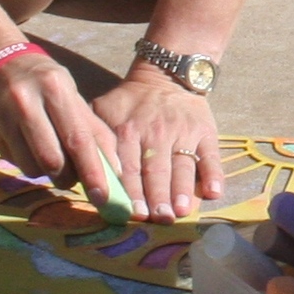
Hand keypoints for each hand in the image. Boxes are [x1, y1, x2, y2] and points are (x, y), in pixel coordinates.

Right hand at [0, 50, 123, 214]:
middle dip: (68, 178)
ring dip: (48, 173)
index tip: (103, 197)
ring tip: (52, 157)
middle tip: (74, 177)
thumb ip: (94, 130)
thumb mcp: (72, 96)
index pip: (78, 138)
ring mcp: (3, 117)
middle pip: (52, 160)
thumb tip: (116, 170)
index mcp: (55, 89)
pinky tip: (30, 147)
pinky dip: (29, 164)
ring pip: (32, 167)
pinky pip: (16, 164)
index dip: (93, 171)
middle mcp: (26, 102)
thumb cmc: (45, 84)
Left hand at [94, 68, 223, 221]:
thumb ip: (92, 138)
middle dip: (157, 196)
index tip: (134, 214)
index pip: (128, 167)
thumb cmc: (131, 102)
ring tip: (181, 211)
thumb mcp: (103, 110)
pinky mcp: (206, 132)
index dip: (132, 192)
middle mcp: (156, 133)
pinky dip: (214, 174)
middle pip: (156, 170)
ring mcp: (183, 132)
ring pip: (183, 165)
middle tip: (159, 219)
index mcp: (128, 131)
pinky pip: (211, 155)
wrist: (166, 74)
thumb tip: (78, 172)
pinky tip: (214, 192)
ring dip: (182, 190)